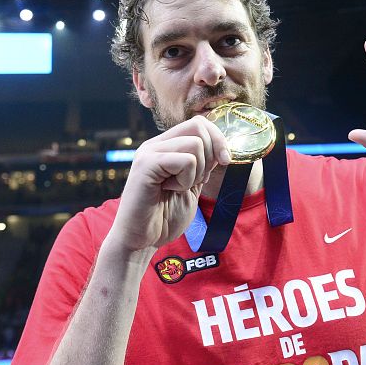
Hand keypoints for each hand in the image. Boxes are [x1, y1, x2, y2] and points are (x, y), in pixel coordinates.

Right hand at [107, 116, 229, 258]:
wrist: (140, 241)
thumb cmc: (163, 218)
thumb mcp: (192, 186)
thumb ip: (203, 166)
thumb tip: (221, 148)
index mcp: (166, 146)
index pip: (199, 123)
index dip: (218, 139)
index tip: (224, 162)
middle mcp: (155, 144)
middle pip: (199, 126)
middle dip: (212, 154)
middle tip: (196, 180)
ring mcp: (149, 152)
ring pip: (195, 144)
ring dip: (197, 172)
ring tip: (179, 187)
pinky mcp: (146, 165)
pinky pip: (185, 160)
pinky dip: (186, 179)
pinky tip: (170, 190)